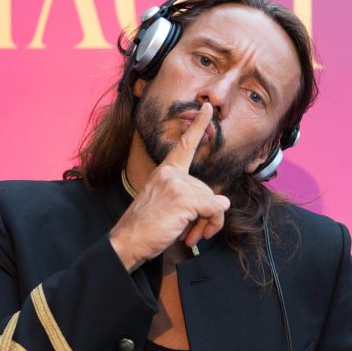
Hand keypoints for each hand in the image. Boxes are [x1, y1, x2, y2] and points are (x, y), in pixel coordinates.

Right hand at [109, 103, 230, 270]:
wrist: (127, 243)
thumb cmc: (146, 228)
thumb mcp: (169, 208)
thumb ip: (193, 201)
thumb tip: (224, 202)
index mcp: (164, 172)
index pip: (184, 146)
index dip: (198, 126)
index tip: (207, 108)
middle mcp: (170, 174)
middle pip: (207, 190)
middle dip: (206, 214)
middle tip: (193, 233)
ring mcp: (177, 185)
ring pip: (214, 202)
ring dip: (209, 223)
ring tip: (190, 236)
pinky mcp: (184, 199)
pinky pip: (214, 209)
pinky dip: (211, 224)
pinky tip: (193, 235)